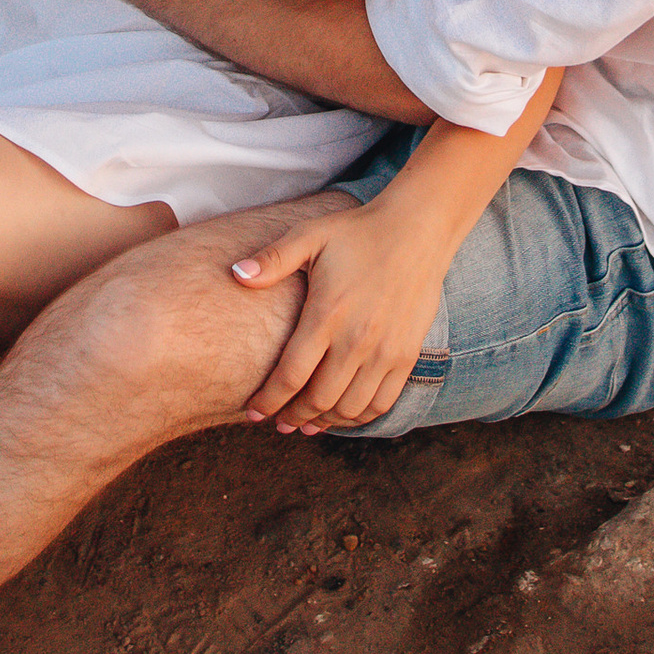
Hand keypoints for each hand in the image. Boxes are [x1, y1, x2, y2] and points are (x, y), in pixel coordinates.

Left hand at [229, 193, 451, 433]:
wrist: (417, 231)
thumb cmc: (358, 232)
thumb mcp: (311, 235)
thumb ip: (274, 259)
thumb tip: (236, 274)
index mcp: (327, 314)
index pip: (291, 376)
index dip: (268, 401)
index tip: (252, 412)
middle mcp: (357, 340)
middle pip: (318, 399)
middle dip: (292, 416)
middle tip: (278, 422)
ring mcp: (386, 351)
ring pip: (349, 407)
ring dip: (324, 420)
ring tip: (306, 422)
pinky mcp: (406, 355)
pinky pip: (382, 402)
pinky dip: (359, 417)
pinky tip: (343, 414)